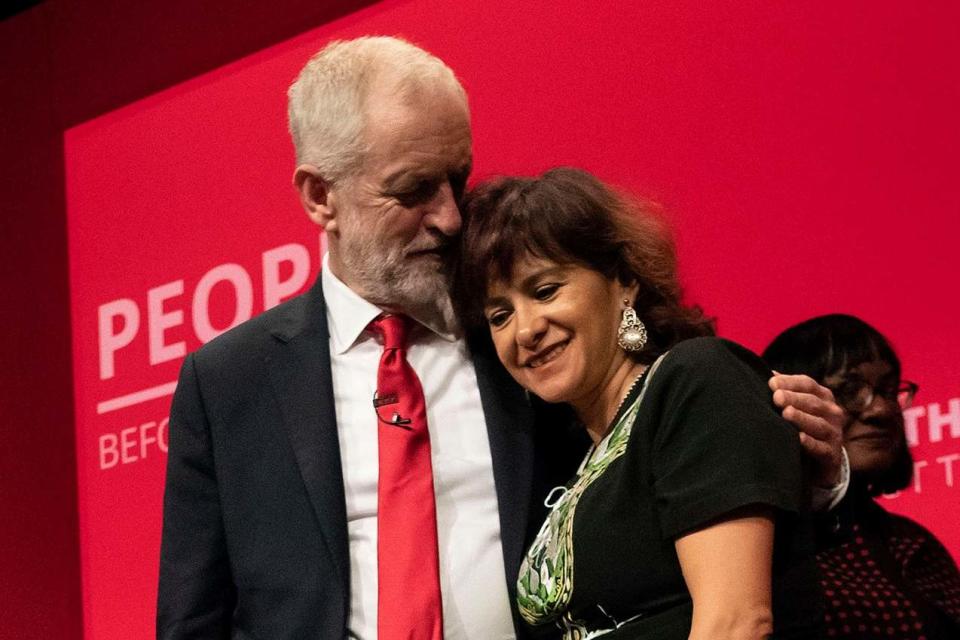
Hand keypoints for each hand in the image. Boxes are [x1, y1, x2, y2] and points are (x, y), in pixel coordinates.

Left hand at [768, 373, 844, 487]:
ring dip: (801, 418)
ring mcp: (834, 433)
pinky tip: (799, 438)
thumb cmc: (804, 425)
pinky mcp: (832, 454)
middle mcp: (832, 412)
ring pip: (818, 424)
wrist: (822, 460)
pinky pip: (822, 448)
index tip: (771, 383)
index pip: (807, 384)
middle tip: (777, 397)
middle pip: (812, 402)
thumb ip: (785, 390)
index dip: (790, 382)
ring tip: (786, 413)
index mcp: (823, 396)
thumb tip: (767, 374)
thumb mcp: (798, 405)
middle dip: (794, 399)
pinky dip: (810, 443)